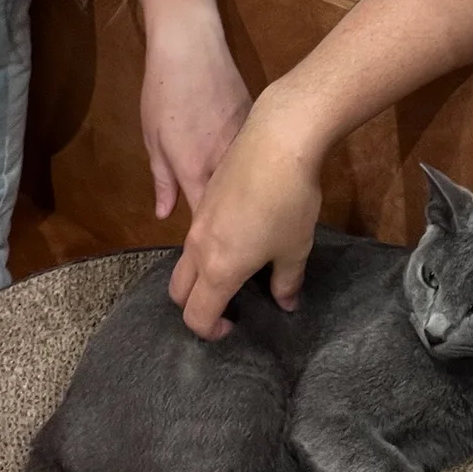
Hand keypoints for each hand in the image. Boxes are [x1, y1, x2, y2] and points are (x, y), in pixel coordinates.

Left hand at [139, 16, 250, 219]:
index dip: (207, 236)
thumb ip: (163, 181)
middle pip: (234, 203)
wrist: (191, 46)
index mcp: (195, 171)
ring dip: (245, 193)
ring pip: (248, 179)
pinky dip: (253, 165)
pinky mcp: (256, 122)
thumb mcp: (153, 139)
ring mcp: (245, 142)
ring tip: (244, 209)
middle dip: (232, 221)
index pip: (206, 219)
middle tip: (230, 234)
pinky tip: (253, 171)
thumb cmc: (163, 93)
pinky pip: (255, 153)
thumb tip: (165, 214)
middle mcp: (225, 163)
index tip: (208, 247)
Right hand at [169, 84, 325, 338]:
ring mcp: (197, 218)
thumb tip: (286, 304)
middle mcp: (198, 246)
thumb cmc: (289, 201)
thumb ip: (286, 282)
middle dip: (194, 306)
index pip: (196, 315)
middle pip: (178, 290)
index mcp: (218, 268)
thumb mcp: (295, 248)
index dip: (209, 332)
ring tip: (236, 268)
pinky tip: (240, 233)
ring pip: (184, 259)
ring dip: (199, 274)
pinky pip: (196, 233)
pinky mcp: (205, 194)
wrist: (278, 139)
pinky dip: (206, 246)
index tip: (233, 328)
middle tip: (227, 305)